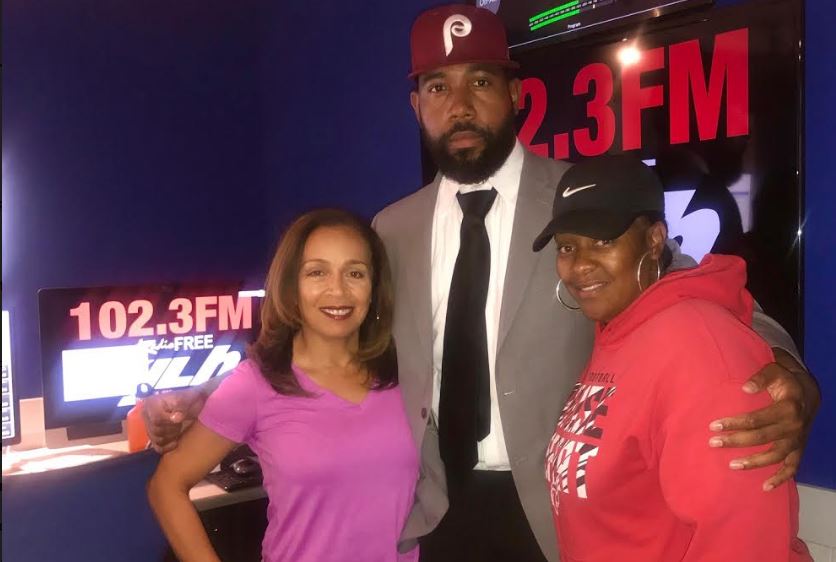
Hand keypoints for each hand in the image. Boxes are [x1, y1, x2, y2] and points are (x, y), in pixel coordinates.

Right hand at [142, 387, 207, 453]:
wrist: (193, 403)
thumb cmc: (189, 398)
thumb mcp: (188, 397)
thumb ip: (181, 405)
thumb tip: (176, 418)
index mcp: (152, 403)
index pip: (156, 418)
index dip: (169, 421)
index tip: (180, 419)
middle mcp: (147, 415)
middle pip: (156, 430)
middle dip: (172, 428)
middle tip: (181, 423)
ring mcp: (149, 427)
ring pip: (157, 439)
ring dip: (171, 436)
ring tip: (179, 428)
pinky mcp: (154, 437)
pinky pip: (158, 447)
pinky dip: (168, 446)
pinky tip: (176, 442)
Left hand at [708, 350, 818, 490]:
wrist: (808, 395)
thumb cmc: (785, 383)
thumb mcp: (774, 372)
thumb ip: (760, 378)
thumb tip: (745, 388)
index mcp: (787, 408)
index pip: (756, 419)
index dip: (735, 423)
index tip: (714, 425)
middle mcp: (794, 427)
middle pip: (761, 438)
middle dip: (736, 441)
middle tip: (713, 442)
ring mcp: (797, 441)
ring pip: (775, 456)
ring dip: (754, 462)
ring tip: (731, 465)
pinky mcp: (799, 450)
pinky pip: (792, 468)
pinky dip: (781, 479)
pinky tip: (765, 487)